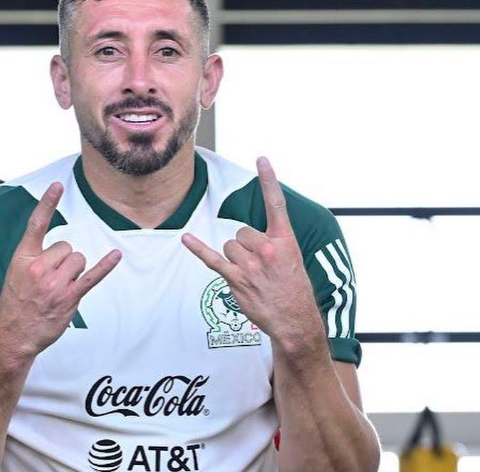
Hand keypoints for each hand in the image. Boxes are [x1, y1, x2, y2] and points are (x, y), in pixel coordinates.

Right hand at [0, 182, 120, 356]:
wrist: (14, 335)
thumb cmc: (16, 303)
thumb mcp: (16, 273)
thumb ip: (35, 257)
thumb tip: (61, 249)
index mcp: (23, 257)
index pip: (36, 224)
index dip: (47, 203)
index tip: (57, 185)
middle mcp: (39, 267)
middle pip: (67, 246)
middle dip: (65, 260)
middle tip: (52, 279)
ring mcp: (55, 283)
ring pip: (79, 260)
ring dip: (75, 271)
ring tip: (60, 288)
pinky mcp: (69, 297)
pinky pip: (92, 276)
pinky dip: (106, 265)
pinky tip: (116, 255)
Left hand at [182, 157, 320, 350]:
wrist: (294, 320)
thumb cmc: (293, 289)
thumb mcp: (292, 259)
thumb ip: (274, 242)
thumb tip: (249, 236)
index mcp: (285, 240)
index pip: (276, 203)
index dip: (269, 179)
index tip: (261, 158)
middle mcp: (268, 248)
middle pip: (241, 231)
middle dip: (246, 246)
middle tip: (260, 266)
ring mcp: (251, 264)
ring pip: (230, 246)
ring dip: (236, 259)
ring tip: (251, 276)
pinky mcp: (237, 279)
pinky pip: (213, 259)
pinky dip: (198, 248)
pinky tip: (185, 239)